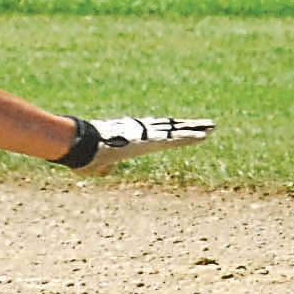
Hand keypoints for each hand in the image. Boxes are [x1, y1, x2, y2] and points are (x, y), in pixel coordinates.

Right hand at [63, 116, 214, 176]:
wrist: (82, 146)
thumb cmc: (86, 155)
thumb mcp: (97, 165)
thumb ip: (105, 167)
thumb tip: (108, 170)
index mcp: (131, 136)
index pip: (156, 131)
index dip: (171, 129)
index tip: (181, 126)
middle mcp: (142, 132)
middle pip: (171, 127)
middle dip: (189, 126)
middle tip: (206, 124)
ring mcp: (147, 135)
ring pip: (176, 131)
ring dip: (195, 129)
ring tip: (212, 127)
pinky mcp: (150, 141)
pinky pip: (175, 139)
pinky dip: (190, 137)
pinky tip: (204, 136)